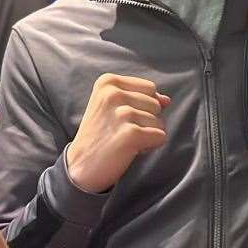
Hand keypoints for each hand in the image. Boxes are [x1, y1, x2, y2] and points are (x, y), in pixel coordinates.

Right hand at [66, 74, 170, 193]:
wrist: (80, 166)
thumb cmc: (100, 135)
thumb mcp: (113, 108)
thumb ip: (141, 98)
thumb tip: (167, 100)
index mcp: (107, 82)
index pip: (150, 88)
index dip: (142, 106)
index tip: (120, 119)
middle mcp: (113, 94)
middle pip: (156, 104)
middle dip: (146, 121)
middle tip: (121, 132)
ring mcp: (122, 114)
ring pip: (160, 122)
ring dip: (147, 135)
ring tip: (123, 140)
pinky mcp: (131, 134)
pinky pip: (161, 137)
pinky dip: (149, 147)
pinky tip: (129, 150)